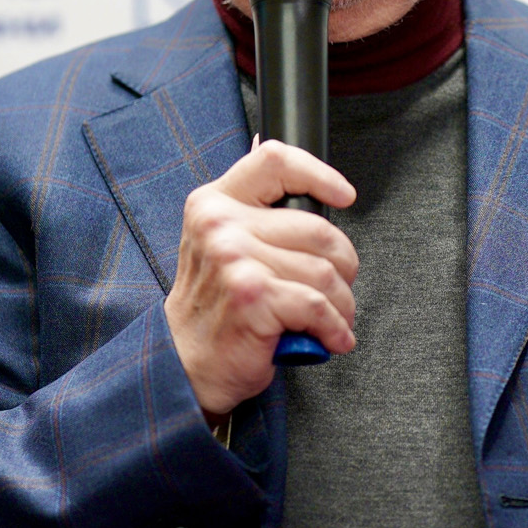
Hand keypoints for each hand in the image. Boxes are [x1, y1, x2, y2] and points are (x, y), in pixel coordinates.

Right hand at [164, 140, 358, 418]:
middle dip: (343, 267)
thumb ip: (263, 221)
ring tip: (331, 319)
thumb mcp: (226, 248)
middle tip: (336, 291)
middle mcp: (220, 224)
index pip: (274, 161)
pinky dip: (335, 328)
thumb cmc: (218, 309)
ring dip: (341, 303)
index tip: (343, 196)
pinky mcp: (251, 295)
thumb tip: (327, 210)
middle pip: (318, 229)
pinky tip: (330, 338)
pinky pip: (318, 305)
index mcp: (214, 203)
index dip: (318, 175)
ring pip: (325, 271)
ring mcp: (234, 258)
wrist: (183, 365)